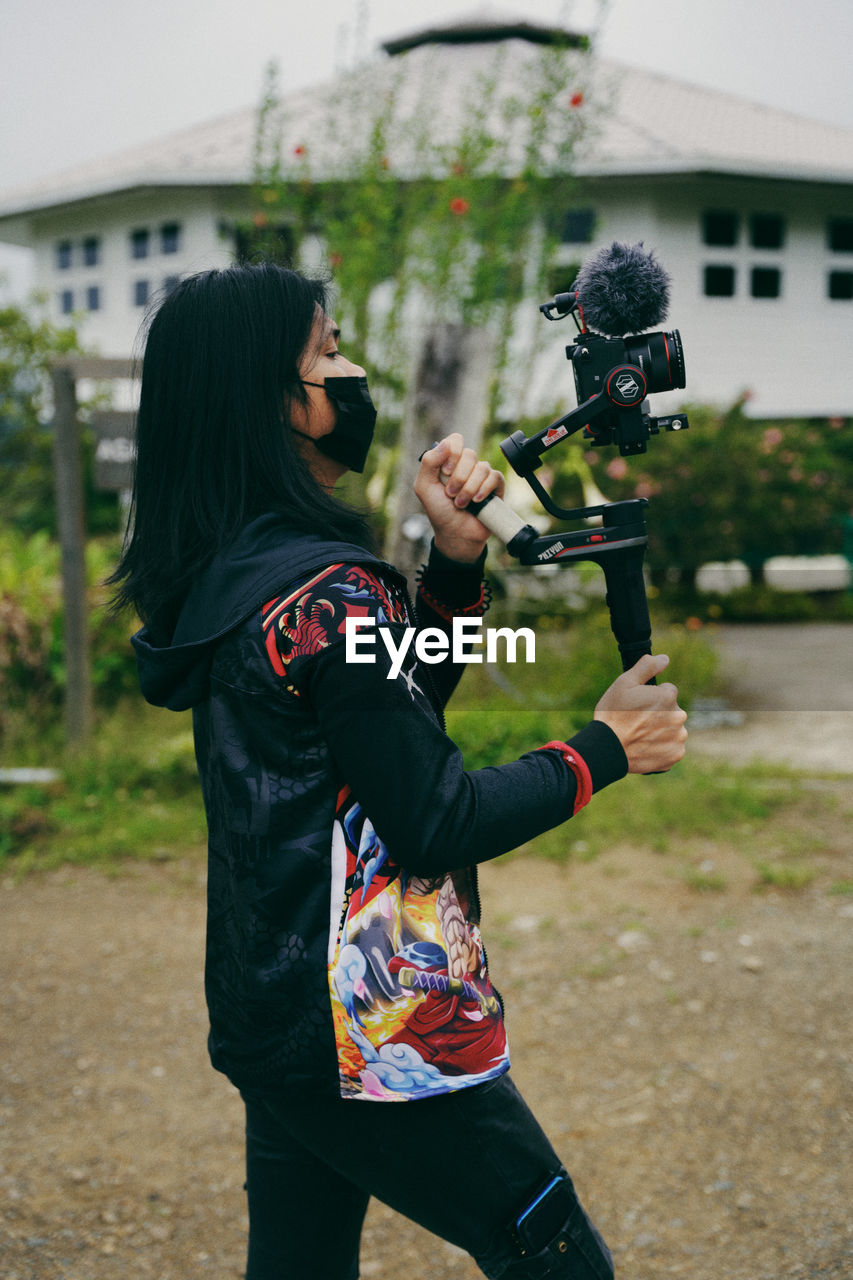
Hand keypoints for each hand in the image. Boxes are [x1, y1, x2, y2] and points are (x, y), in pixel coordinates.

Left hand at [414, 434, 504, 563]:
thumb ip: (429, 462)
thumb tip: (446, 443)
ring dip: (469, 489)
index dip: (452, 453)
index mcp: (448, 461)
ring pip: (482, 467)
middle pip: (469, 454)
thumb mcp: (424, 486)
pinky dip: (484, 490)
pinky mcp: (495, 486)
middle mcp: (466, 465)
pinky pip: (494, 477)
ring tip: (461, 503)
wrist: (455, 534)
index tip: (445, 471)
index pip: (455, 440)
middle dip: (458, 478)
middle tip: (451, 494)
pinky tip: (477, 502)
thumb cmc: (439, 511)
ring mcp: (481, 475)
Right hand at [594, 653, 687, 773]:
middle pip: (672, 710)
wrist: (608, 748)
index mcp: (668, 696)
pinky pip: (672, 747)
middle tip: (638, 721)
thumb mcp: (624, 683)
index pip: (667, 691)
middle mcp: (678, 716)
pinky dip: (662, 747)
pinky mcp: (676, 754)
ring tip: (641, 735)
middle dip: (659, 713)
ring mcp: (678, 737)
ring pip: (673, 728)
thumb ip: (646, 666)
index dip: (651, 697)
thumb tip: (664, 658)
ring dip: (661, 730)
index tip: (638, 706)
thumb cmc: (613, 714)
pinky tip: (646, 746)